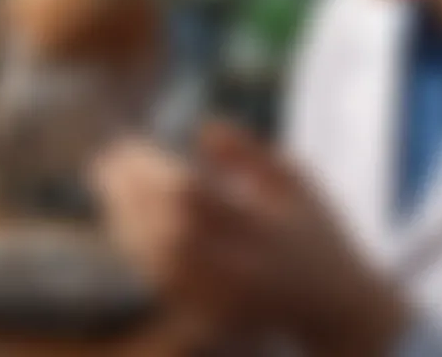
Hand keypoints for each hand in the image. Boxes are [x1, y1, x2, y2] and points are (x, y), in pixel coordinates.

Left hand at [92, 123, 407, 354]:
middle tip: (106, 158)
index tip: (130, 144)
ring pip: (156, 260)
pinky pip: (160, 280)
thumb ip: (251, 153)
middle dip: (129, 192)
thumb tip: (202, 126)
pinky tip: (123, 218)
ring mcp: (224, 297)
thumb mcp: (299, 181)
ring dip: (124, 218)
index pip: (193, 197)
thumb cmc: (320, 232)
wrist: (335, 305)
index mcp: (265, 229)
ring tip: (106, 183)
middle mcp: (240, 268)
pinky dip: (136, 245)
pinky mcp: (212, 314)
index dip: (153, 170)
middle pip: (164, 229)